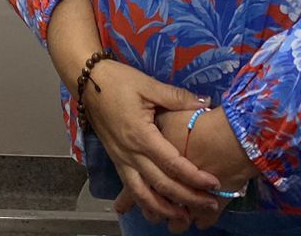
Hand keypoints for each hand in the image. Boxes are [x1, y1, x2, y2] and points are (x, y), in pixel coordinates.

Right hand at [80, 61, 221, 227]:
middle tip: (210, 206)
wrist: (86, 81)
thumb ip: (177, 97)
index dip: (194, 176)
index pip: (172, 163)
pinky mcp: (116, 160)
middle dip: (187, 198)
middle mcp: (130, 153)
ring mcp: (121, 159)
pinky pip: (131, 188)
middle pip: (161, 184)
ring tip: (184, 218)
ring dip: (164, 209)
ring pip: (142, 194)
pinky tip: (157, 211)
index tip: (214, 184)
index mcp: (141, 135)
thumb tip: (205, 102)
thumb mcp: (148, 84)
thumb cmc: (117, 81)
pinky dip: (145, 203)